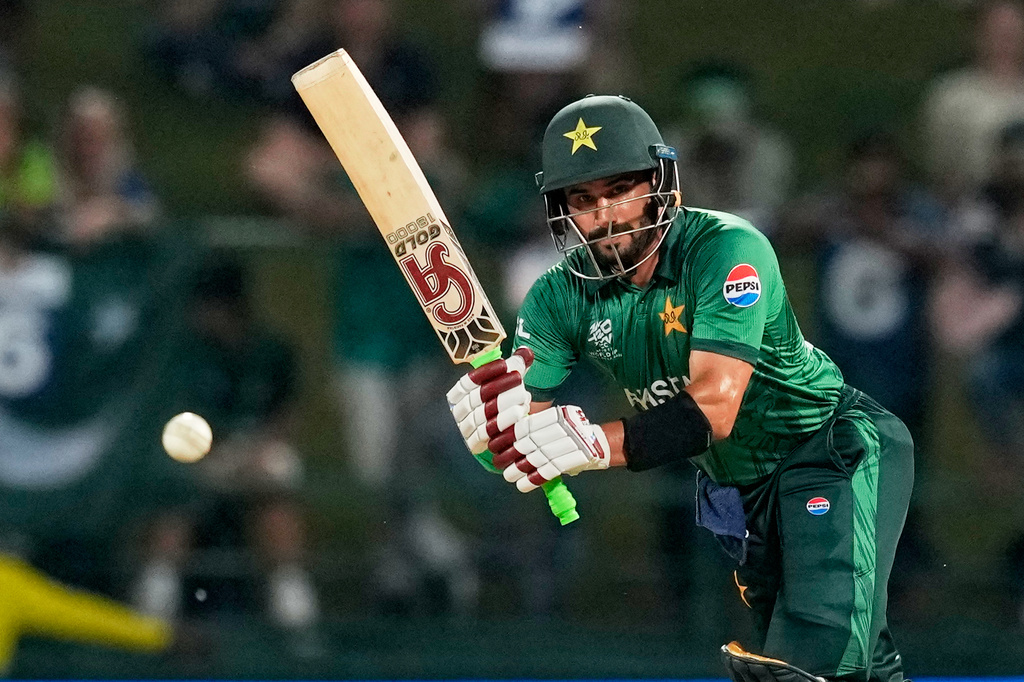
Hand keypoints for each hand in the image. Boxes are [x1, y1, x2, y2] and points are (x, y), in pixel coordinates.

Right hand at [447, 348, 533, 454]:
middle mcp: (459, 409)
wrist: (501, 434)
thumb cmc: (503, 402)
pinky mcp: (474, 443)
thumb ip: (515, 366)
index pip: (469, 380)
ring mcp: (465, 428)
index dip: (486, 371)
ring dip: (506, 405)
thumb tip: (526, 353)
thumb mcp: (507, 382)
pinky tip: (519, 415)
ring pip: (485, 414)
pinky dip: (505, 423)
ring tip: (524, 397)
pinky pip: (489, 433)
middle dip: (501, 386)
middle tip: (519, 378)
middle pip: (479, 396)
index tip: (505, 364)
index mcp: (460, 393)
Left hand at [489, 405, 609, 492]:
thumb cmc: (572, 433)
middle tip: (498, 461)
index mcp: (558, 415)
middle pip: (530, 442)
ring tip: (508, 475)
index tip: (496, 443)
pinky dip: (534, 479)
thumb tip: (509, 435)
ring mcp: (571, 443)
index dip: (509, 435)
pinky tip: (522, 485)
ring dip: (519, 469)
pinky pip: (550, 470)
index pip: (528, 425)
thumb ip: (537, 426)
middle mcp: (564, 427)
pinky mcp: (576, 460)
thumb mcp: (557, 421)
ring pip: (538, 458)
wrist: (600, 443)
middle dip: (511, 453)